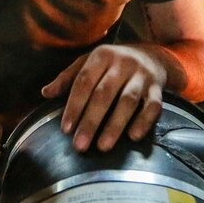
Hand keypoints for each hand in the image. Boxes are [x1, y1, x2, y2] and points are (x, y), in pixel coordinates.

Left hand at [41, 44, 165, 152]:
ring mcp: (142, 75)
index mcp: (101, 56)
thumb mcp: (88, 63)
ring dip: (115, 125)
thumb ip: (67, 79)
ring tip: (103, 146)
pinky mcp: (158, 88)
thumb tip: (45, 93)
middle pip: (104, 94)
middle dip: (91, 121)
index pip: (83, 82)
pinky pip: (153, 106)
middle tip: (80, 145)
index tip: (66, 129)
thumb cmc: (112, 64)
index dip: (74, 106)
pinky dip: (144, 122)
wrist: (151, 55)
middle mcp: (123, 63)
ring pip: (128, 101)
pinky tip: (133, 137)